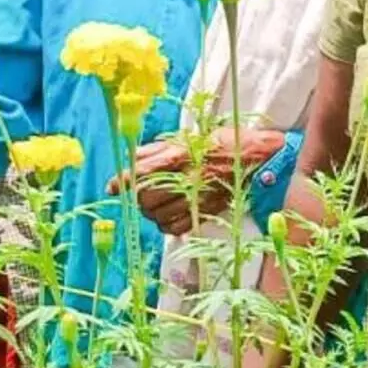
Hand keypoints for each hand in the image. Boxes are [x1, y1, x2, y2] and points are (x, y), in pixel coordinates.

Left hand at [107, 129, 285, 235]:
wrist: (254, 158)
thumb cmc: (218, 144)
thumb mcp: (184, 139)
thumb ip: (155, 150)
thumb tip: (129, 158)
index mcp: (177, 157)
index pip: (139, 173)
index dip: (121, 182)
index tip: (113, 186)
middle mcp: (184, 179)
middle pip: (145, 198)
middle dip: (137, 197)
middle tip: (140, 192)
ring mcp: (195, 198)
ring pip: (157, 216)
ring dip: (150, 211)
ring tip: (155, 203)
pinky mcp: (205, 212)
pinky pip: (175, 228)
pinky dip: (166, 224)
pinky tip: (169, 214)